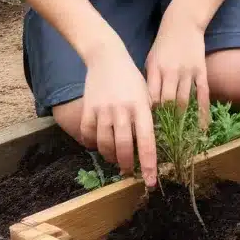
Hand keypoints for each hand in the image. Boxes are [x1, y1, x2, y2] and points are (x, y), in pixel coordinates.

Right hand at [79, 37, 157, 187]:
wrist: (107, 57)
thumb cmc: (132, 79)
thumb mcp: (146, 95)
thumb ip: (148, 117)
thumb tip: (150, 144)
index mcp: (141, 107)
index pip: (147, 141)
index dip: (149, 164)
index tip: (151, 181)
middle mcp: (122, 110)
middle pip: (124, 147)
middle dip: (128, 165)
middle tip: (130, 172)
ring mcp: (103, 110)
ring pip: (105, 145)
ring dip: (111, 157)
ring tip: (116, 160)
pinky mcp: (88, 109)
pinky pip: (89, 135)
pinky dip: (94, 144)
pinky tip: (100, 145)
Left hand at [145, 9, 210, 130]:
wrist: (183, 23)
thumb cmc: (163, 44)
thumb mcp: (150, 60)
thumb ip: (149, 81)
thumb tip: (146, 106)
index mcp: (155, 70)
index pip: (151, 98)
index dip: (149, 116)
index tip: (147, 132)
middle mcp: (171, 72)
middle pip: (166, 103)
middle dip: (164, 123)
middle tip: (162, 141)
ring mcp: (187, 72)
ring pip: (184, 101)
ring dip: (182, 120)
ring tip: (179, 139)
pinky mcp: (201, 71)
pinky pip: (202, 94)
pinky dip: (202, 112)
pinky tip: (202, 127)